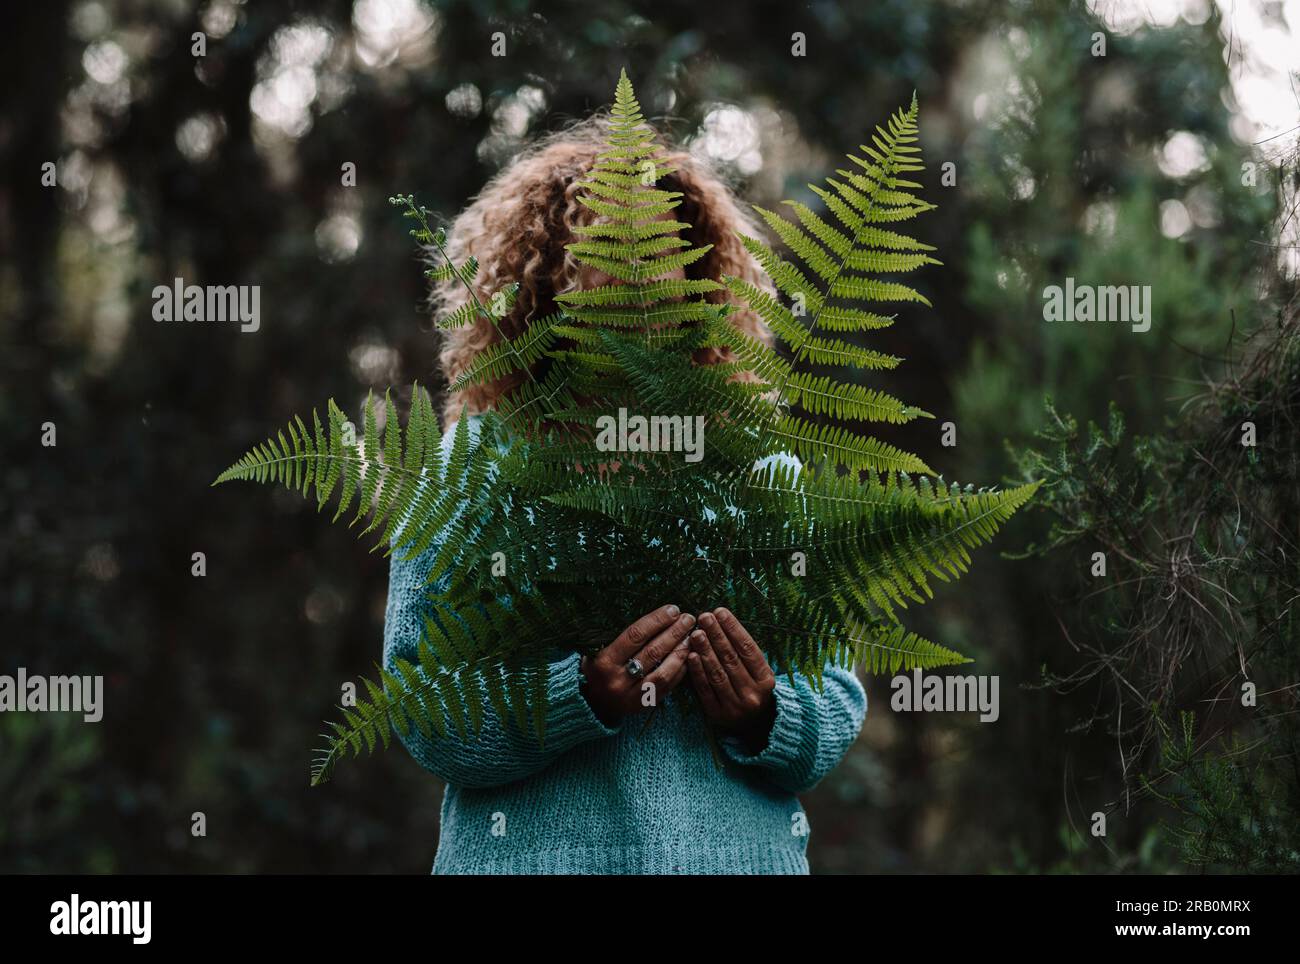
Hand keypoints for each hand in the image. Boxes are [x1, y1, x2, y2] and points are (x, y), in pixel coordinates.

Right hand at [581, 605, 695, 726]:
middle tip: (688, 619)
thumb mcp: (596, 651)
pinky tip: (688, 656)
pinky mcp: (644, 705)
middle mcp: (618, 680)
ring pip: (663, 672)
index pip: (635, 635)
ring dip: (680, 652)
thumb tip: (655, 616)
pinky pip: (667, 687)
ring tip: (691, 637)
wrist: (594, 705)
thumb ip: (619, 636)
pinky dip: (680, 670)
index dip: (656, 620)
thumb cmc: (598, 669)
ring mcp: (632, 696)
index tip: (673, 609)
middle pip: (652, 652)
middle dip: (674, 633)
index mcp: (605, 661)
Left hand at [686, 608, 776, 751]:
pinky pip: (705, 690)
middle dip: (716, 635)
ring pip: (718, 674)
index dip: (733, 629)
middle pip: (731, 659)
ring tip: (696, 633)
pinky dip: (698, 672)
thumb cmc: (752, 687)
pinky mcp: (718, 715)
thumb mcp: (758, 671)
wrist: (754, 724)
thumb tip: (722, 621)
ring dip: (705, 651)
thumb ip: (743, 651)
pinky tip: (691, 656)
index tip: (720, 612)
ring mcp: (735, 706)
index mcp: (766, 680)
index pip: (748, 649)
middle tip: (704, 617)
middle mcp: (753, 694)